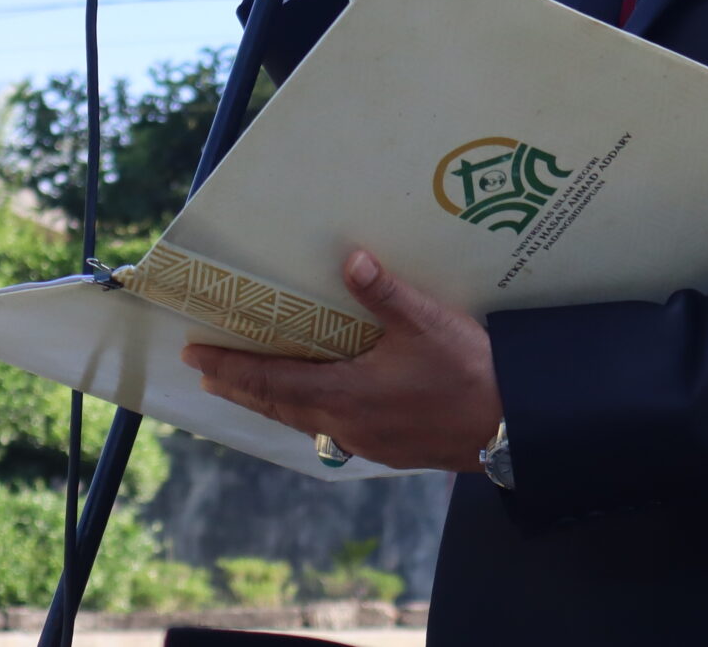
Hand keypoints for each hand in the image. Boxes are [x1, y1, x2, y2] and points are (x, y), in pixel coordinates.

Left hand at [181, 250, 500, 472]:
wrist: (510, 425)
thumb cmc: (469, 373)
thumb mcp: (427, 323)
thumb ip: (385, 293)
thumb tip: (351, 258)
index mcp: (345, 393)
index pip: (271, 379)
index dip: (231, 367)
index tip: (197, 357)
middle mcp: (346, 423)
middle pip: (277, 405)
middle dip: (240, 387)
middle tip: (208, 376)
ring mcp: (367, 440)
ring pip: (302, 422)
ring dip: (270, 403)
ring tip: (248, 391)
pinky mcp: (388, 449)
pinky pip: (329, 431)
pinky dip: (306, 415)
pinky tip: (315, 408)